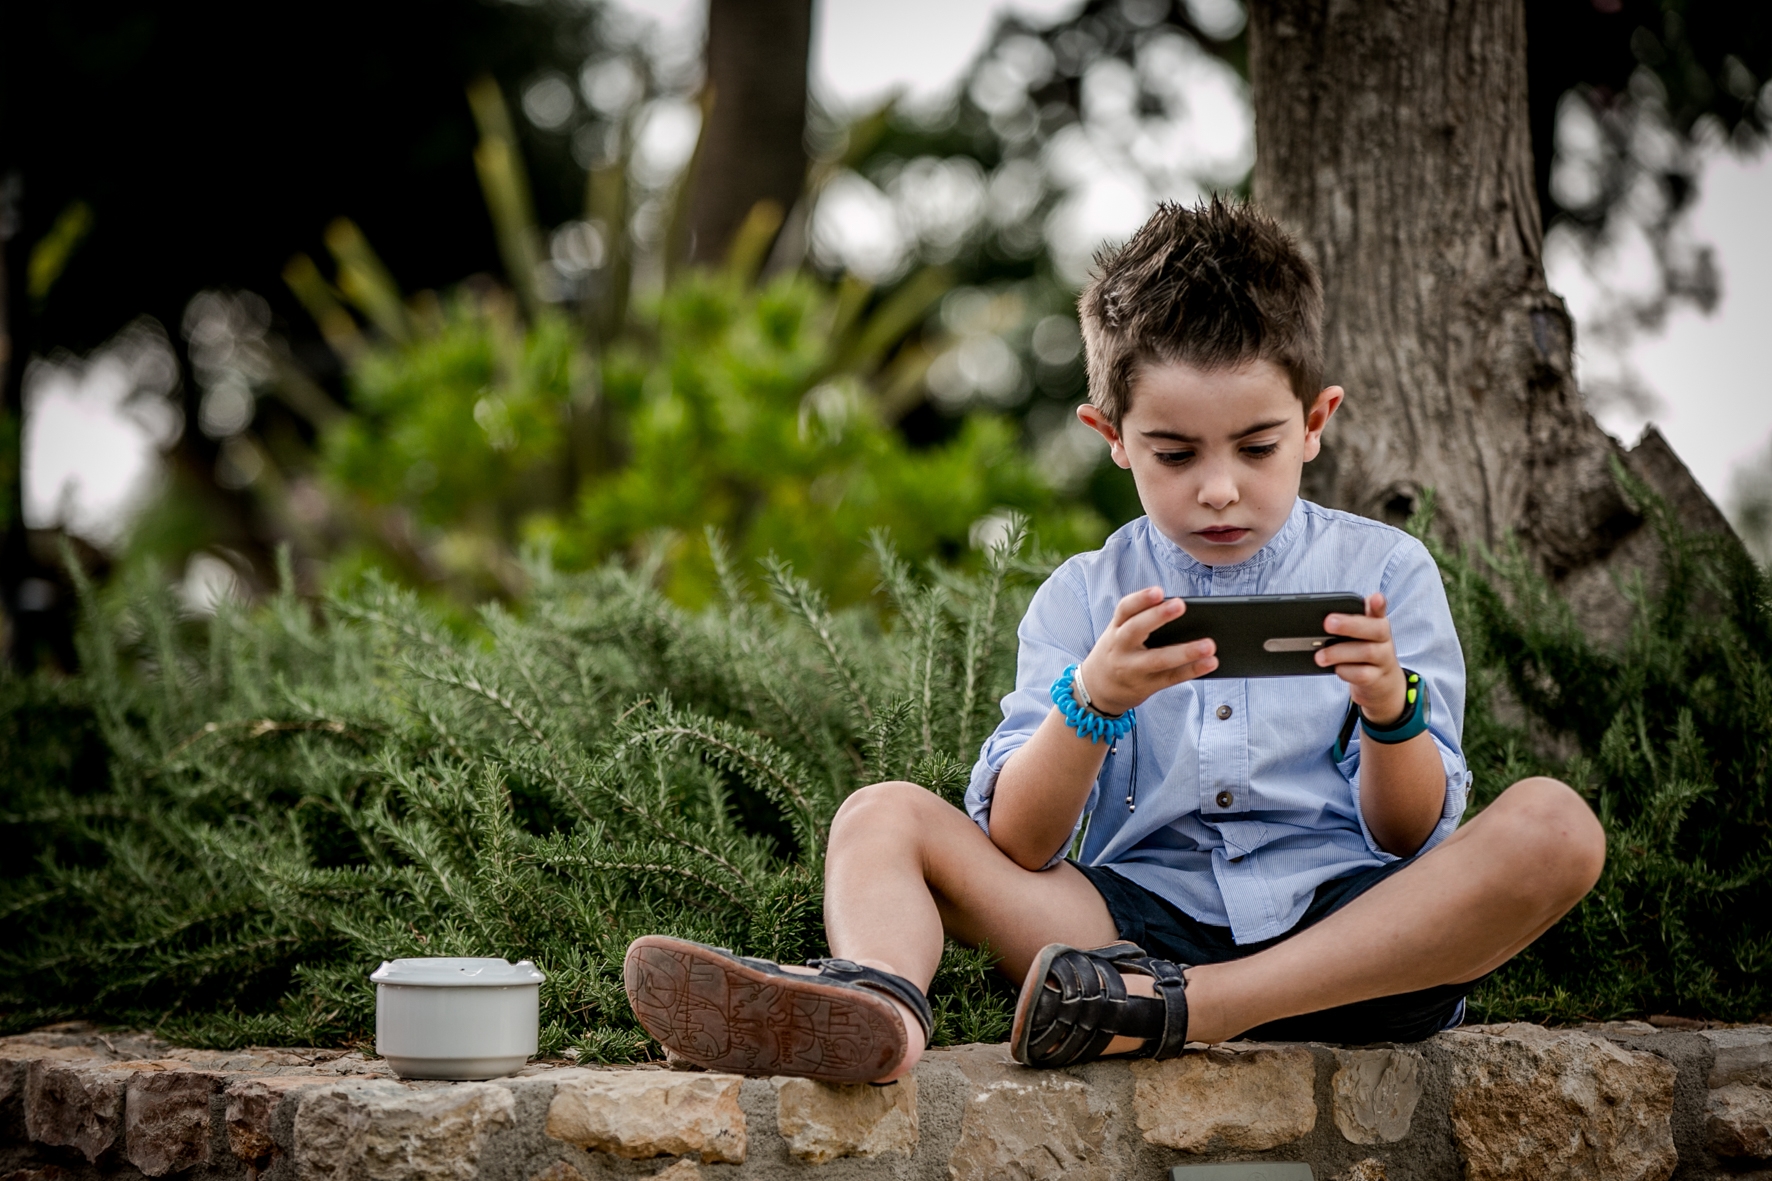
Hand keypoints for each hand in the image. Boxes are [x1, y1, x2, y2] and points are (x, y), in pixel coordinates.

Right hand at [1076, 587, 1217, 716]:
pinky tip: (1210, 662)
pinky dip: (1192, 670)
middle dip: (1157, 617)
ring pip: (1158, 659)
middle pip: (1136, 630)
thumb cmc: (1118, 652)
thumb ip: (1141, 622)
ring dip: (1185, 652)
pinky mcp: (1146, 686)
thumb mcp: (1119, 633)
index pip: (1124, 610)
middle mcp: (1120, 647)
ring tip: (1209, 644)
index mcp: (1115, 629)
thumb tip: (1184, 613)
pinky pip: (1171, 678)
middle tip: (1181, 605)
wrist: (1097, 688)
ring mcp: (1132, 669)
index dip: (1140, 599)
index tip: (1158, 591)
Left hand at [1317, 592, 1407, 724]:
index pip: (1379, 610)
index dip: (1378, 604)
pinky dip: (1345, 671)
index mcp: (1377, 623)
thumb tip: (1324, 617)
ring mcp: (1383, 660)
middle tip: (1328, 623)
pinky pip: (1362, 674)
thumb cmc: (1362, 651)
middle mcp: (1384, 639)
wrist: (1381, 684)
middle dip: (1350, 625)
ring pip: (1367, 652)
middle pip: (1375, 629)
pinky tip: (1336, 669)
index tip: (1375, 598)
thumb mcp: (1359, 635)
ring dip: (1339, 652)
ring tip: (1320, 656)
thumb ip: (1346, 622)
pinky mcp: (1377, 679)